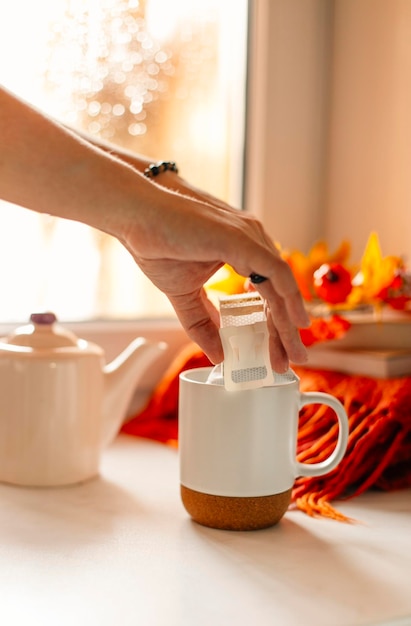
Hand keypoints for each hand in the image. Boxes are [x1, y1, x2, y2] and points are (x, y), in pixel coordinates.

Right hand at [121, 186, 309, 371]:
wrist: (136, 215)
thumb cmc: (158, 244)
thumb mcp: (185, 294)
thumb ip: (204, 322)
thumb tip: (218, 355)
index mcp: (243, 250)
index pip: (268, 293)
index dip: (274, 326)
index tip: (276, 353)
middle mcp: (253, 241)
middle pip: (279, 293)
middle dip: (286, 331)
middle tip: (292, 360)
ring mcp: (249, 238)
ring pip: (282, 286)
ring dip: (289, 322)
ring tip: (293, 353)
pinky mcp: (241, 239)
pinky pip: (276, 271)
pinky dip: (289, 297)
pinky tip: (296, 322)